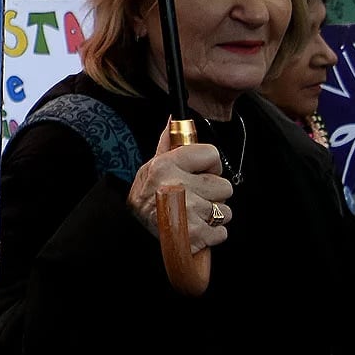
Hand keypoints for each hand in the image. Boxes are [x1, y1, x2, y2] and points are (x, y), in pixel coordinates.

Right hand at [128, 124, 233, 252]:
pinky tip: (195, 229)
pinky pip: (221, 232)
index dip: (211, 166)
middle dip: (213, 195)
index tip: (202, 173)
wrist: (130, 229)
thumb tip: (173, 119)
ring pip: (225, 211)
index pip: (212, 155)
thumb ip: (167, 144)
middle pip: (224, 187)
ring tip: (193, 215)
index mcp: (168, 164)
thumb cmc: (145, 197)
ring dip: (213, 216)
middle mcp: (178, 186)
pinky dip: (212, 235)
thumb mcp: (151, 166)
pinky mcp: (194, 235)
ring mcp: (187, 212)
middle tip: (195, 198)